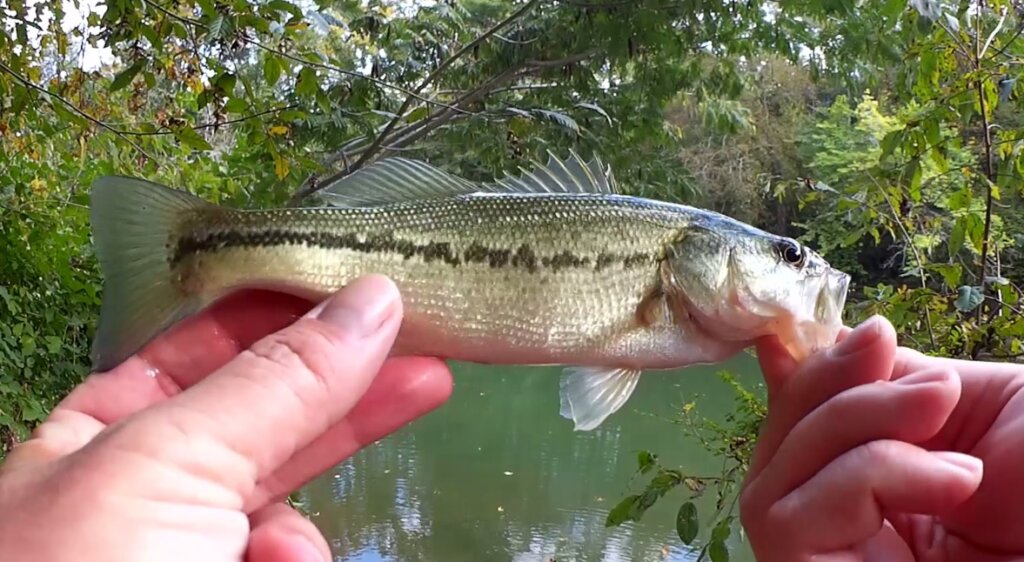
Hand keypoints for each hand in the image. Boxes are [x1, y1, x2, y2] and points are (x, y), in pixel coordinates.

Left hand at [0, 275, 452, 561]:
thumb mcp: (170, 464)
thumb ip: (277, 381)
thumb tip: (370, 299)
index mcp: (100, 436)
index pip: (206, 348)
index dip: (284, 314)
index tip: (363, 291)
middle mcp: (147, 491)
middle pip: (267, 418)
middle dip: (346, 394)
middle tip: (431, 363)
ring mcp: (193, 552)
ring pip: (285, 509)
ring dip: (301, 529)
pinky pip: (287, 561)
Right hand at [741, 315, 1023, 560]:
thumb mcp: (990, 403)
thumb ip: (902, 380)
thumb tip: (824, 339)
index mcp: (888, 481)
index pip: (806, 429)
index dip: (804, 378)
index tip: (826, 331)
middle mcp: (852, 524)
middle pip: (780, 448)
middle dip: (829, 384)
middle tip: (885, 346)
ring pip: (772, 483)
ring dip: (852, 423)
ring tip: (936, 409)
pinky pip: (791, 523)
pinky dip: (867, 476)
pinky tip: (951, 478)